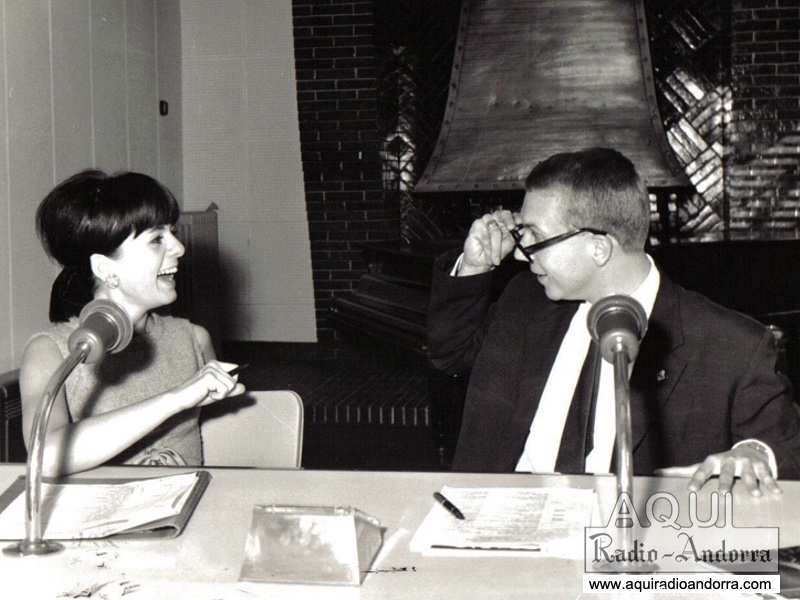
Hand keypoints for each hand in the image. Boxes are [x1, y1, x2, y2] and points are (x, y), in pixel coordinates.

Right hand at [183, 360, 245, 406]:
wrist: (181, 399)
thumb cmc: (197, 396)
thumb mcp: (217, 393)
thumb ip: (230, 391)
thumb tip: (244, 388)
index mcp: (216, 365)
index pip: (236, 369)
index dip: (231, 382)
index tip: (218, 388)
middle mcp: (214, 364)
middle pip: (235, 379)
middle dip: (226, 391)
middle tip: (211, 392)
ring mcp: (212, 369)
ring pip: (231, 385)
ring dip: (221, 394)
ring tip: (208, 392)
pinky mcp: (210, 377)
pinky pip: (225, 390)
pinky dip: (217, 396)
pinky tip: (206, 393)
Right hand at [459, 210, 519, 275]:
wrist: (481, 262)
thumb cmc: (496, 253)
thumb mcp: (509, 245)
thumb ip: (515, 236)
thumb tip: (523, 230)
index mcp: (507, 222)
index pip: (514, 215)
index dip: (517, 217)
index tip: (520, 222)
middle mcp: (496, 219)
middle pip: (503, 214)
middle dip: (509, 220)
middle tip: (512, 228)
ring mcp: (485, 221)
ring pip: (495, 229)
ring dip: (496, 247)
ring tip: (497, 260)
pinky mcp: (476, 226)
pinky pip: (485, 236)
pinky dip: (488, 249)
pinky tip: (489, 257)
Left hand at [655, 445, 780, 496]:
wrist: (747, 450)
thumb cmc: (720, 463)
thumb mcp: (703, 465)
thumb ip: (682, 470)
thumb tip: (656, 472)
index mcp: (712, 462)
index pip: (702, 471)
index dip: (697, 480)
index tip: (690, 490)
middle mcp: (729, 461)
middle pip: (727, 473)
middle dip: (725, 482)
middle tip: (723, 494)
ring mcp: (746, 463)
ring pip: (749, 474)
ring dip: (752, 484)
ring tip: (754, 494)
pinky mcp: (762, 466)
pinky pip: (767, 476)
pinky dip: (771, 484)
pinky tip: (776, 493)